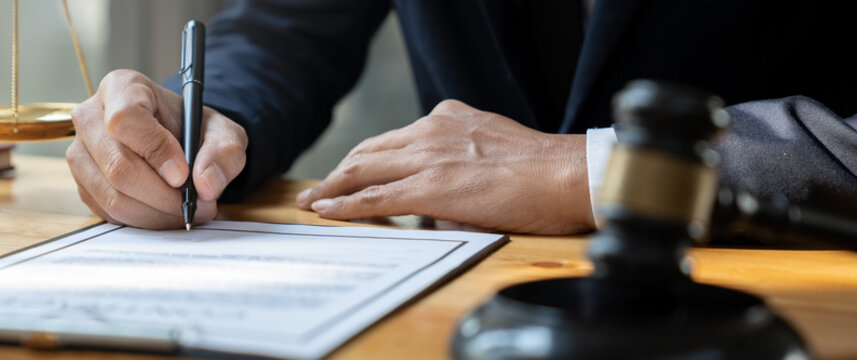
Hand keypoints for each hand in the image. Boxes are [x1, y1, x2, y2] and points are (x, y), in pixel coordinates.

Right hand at [67, 69, 246, 228]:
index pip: (125, 120)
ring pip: (113, 196)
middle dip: (163, 195)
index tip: (183, 174)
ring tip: (187, 210)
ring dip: (157, 213)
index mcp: (122, 88)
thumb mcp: (221, 131)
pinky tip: (166, 212)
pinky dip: (144, 220)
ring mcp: (81, 153)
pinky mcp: (83, 184)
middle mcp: (91, 117)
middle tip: (197, 203)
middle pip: (118, 166)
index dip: (156, 151)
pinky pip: (110, 213)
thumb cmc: (191, 128)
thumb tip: (205, 183)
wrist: (175, 140)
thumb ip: (223, 152)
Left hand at [295, 99, 592, 234]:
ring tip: (312, 203)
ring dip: (332, 189)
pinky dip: (346, 206)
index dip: (363, 160)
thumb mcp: (490, 150)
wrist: (567, 175)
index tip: (346, 174)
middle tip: (317, 191)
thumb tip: (436, 209)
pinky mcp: (431, 188)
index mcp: (447, 118)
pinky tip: (327, 212)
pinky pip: (376, 198)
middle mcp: (431, 130)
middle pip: (368, 152)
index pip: (392, 140)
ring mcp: (428, 157)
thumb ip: (457, 168)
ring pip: (364, 171)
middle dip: (338, 173)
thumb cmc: (541, 172)